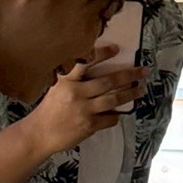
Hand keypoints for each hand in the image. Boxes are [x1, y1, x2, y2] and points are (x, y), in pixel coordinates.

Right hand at [27, 60, 145, 158]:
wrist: (40, 134)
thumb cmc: (49, 109)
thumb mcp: (57, 88)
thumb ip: (74, 80)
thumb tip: (98, 73)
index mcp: (67, 81)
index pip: (86, 63)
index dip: (102, 54)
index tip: (117, 48)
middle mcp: (77, 93)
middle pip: (108, 81)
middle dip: (129, 75)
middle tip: (142, 71)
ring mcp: (84, 110)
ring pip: (114, 99)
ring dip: (130, 94)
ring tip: (141, 90)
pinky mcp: (89, 126)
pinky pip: (110, 118)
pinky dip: (116, 115)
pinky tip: (120, 112)